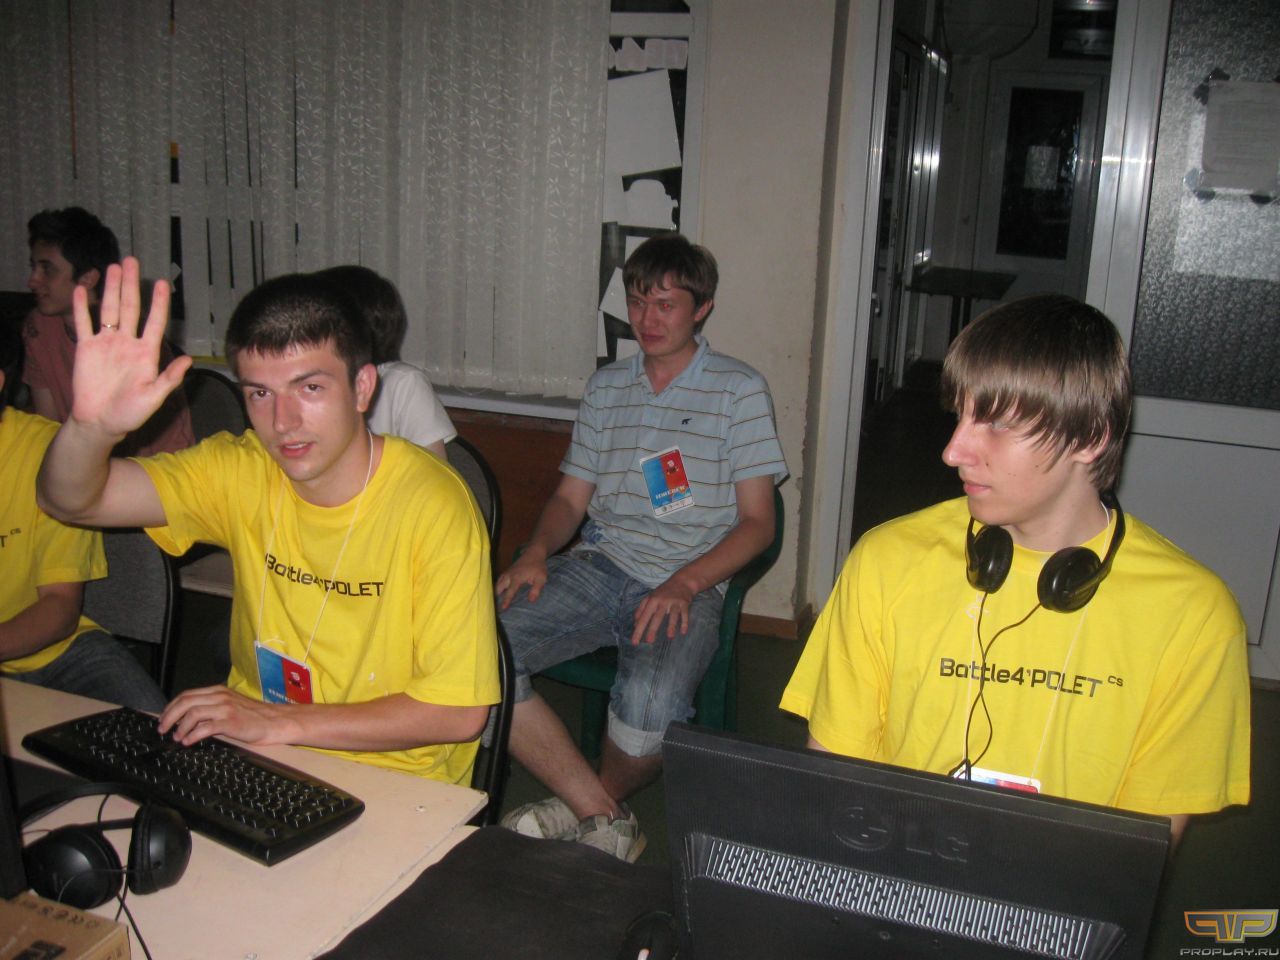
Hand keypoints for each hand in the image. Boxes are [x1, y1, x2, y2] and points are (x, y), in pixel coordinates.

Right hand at [69, 257, 190, 436]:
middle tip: (132, 260)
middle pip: (130, 307)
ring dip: (111, 288)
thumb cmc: (130, 413)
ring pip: (109, 309)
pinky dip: (81, 307)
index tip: (162, 284)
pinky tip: (82, 288)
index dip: (159, 303)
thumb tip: (188, 361)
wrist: (100, 423)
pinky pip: (83, 323)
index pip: (155, 322)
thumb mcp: (154, 397)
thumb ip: (169, 379)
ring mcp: (106, 343)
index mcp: (146, 353)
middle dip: (132, 284)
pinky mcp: (86, 348)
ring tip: (114, 267)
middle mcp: (127, 343)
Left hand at [158, 686, 297, 745]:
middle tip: (162, 729)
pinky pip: (205, 727)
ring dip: (180, 727)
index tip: (163, 718)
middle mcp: (220, 696)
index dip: (171, 707)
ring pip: (192, 713)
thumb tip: (187, 720)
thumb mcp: (230, 706)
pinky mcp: (230, 721)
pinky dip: (192, 735)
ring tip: (176, 737)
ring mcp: (225, 708)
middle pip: (185, 702)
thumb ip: (211, 708)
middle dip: (169, 716)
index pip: (187, 695)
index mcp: (218, 691)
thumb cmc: (254, 717)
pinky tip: (188, 741)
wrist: (276, 722)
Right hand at [495, 547, 549, 608]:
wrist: (534, 553)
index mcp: (516, 578)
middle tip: (494, 607)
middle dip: (496, 597)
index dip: (506, 600)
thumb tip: (531, 601)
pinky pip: (499, 580)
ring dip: (495, 592)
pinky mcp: (507, 572)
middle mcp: (509, 576)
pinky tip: (497, 593)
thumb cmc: (538, 566)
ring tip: (493, 602)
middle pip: (499, 588)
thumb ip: (536, 590)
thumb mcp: (541, 579)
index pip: (510, 591)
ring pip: (497, 584)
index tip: (503, 608)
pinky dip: (497, 587)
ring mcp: (506, 573)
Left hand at [630, 576, 696, 645]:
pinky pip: (685, 614)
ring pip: (672, 614)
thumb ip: (641, 610)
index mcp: (652, 601)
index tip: (635, 642)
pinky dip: (685, 623)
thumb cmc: (663, 591)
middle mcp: (662, 601)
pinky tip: (683, 632)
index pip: (644, 617)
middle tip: (649, 641)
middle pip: (657, 617)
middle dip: (653, 629)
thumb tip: (635, 624)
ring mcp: (674, 602)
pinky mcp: (684, 603)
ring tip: (670, 636)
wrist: (682, 581)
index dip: (639, 630)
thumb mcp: (650, 597)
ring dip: (671, 625)